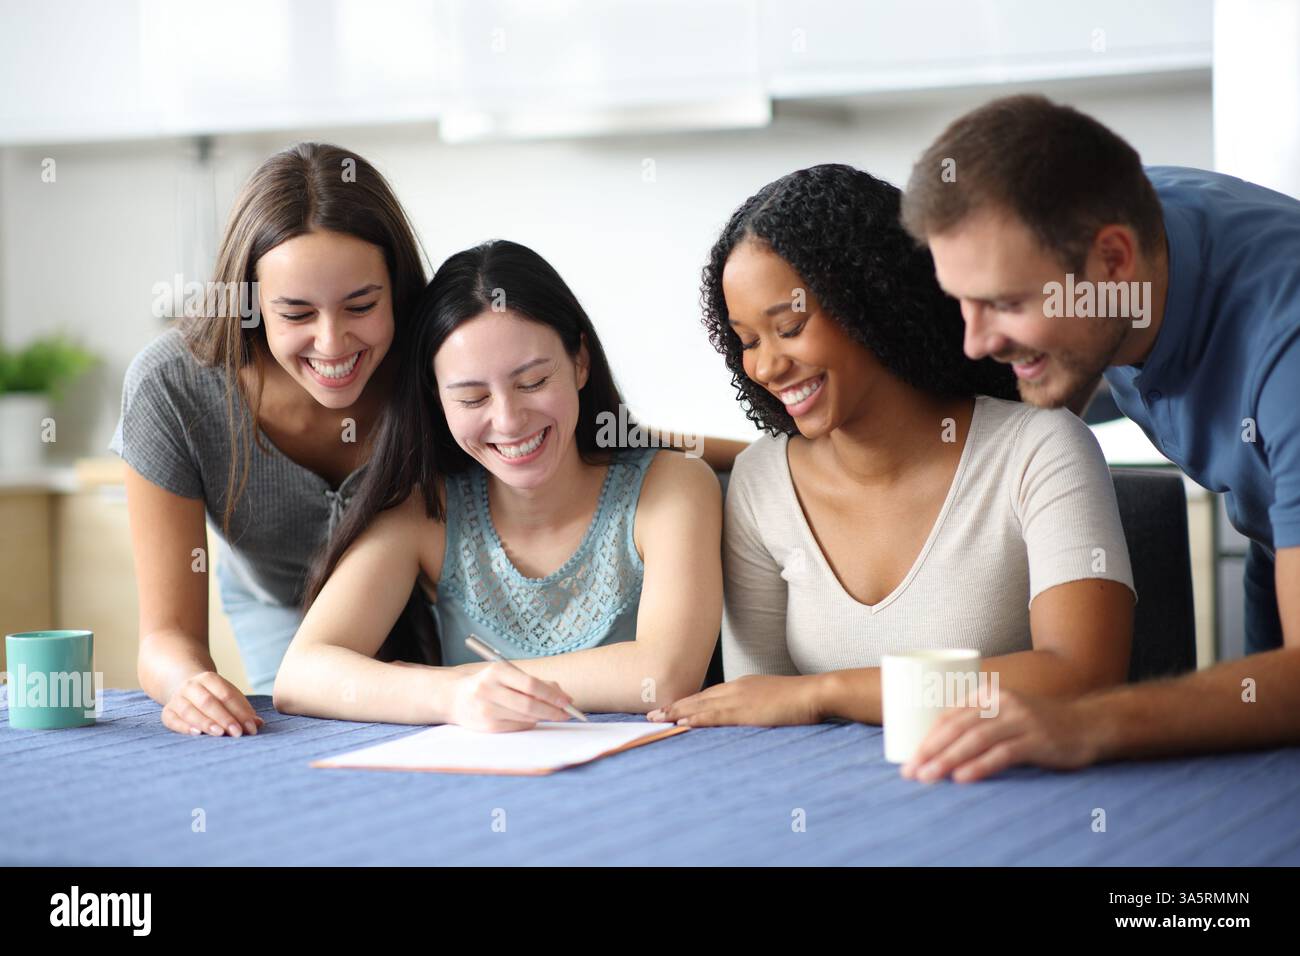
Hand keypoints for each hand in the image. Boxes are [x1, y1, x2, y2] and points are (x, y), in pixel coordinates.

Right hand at [162, 671, 264, 736]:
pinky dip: (184, 727)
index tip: (252, 728)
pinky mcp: (167, 712)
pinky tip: (197, 734)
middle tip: (238, 733)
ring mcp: (177, 698)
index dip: (240, 712)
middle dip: (225, 718)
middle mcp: (191, 686)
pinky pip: (173, 720)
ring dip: (206, 723)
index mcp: (210, 678)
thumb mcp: (228, 697)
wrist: (185, 690)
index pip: (227, 695)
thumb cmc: (214, 697)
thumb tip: (258, 724)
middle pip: (209, 702)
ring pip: (190, 711)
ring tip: (220, 734)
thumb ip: (243, 710)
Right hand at [448, 662, 576, 731]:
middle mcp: (488, 690)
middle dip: (552, 710)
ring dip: (543, 717)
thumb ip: (535, 682)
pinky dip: (530, 723)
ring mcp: (486, 709)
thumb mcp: (508, 675)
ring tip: (552, 714)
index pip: (530, 685)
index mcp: (496, 671)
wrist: (456, 698)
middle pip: (529, 704)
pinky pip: (517, 727)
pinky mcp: (487, 726)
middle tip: (568, 713)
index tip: (568, 701)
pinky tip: (533, 718)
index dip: (552, 694)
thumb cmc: (490, 684)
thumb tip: (564, 696)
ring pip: (525, 717)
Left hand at [646, 674, 824, 726]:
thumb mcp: (774, 700)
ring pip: (699, 705)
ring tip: (656, 719)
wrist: (815, 693)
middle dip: (674, 706)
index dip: (689, 702)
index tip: (672, 708)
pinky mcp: (744, 710)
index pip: (709, 695)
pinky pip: (713, 715)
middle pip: (698, 698)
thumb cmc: (801, 700)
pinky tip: (680, 723)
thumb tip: (753, 716)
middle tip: (652, 713)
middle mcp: (736, 689)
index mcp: (744, 686)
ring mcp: (738, 698)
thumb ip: (759, 707)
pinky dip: (694, 718)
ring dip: (676, 712)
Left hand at [901, 690, 1103, 782]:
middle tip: (911, 772)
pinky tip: (963, 777)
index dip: (926, 739)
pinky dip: (980, 765)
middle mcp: (1002, 703)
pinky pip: (1003, 753)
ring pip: (976, 739)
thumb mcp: (1006, 716)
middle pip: (957, 728)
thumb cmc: (1039, 725)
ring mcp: (1021, 720)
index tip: (908, 761)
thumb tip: (939, 749)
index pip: (949, 717)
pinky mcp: (1037, 740)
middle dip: (930, 751)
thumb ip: (979, 724)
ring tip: (929, 776)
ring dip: (948, 759)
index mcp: (988, 696)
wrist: (1088, 724)